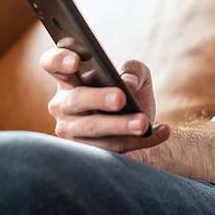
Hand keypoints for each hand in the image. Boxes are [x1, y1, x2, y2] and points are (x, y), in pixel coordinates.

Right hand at [40, 47, 171, 152]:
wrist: (144, 123)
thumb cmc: (131, 91)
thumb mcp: (137, 73)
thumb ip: (134, 69)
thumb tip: (128, 83)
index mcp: (69, 79)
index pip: (52, 64)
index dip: (59, 60)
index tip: (76, 61)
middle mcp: (63, 106)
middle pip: (76, 100)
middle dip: (98, 99)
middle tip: (120, 98)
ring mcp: (72, 133)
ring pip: (93, 129)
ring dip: (120, 126)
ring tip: (143, 123)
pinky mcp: (89, 154)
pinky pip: (113, 148)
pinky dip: (140, 141)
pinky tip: (161, 131)